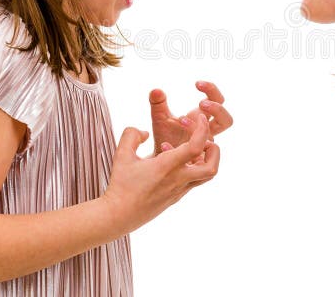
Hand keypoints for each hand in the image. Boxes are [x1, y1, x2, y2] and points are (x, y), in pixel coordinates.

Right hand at [103, 114, 219, 234]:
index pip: (196, 147)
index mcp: (167, 167)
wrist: (118, 216)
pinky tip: (176, 160)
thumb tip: (145, 132)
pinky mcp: (176, 197)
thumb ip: (132, 135)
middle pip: (212, 168)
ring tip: (194, 148)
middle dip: (215, 150)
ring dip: (208, 160)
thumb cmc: (120, 185)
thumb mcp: (121, 155)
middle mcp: (178, 180)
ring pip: (207, 176)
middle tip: (205, 139)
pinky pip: (194, 181)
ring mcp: (179, 190)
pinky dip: (193, 168)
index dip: (202, 130)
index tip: (199, 118)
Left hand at [150, 80, 233, 155]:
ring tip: (182, 120)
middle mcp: (207, 133)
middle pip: (226, 120)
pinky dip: (179, 149)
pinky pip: (195, 157)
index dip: (212, 91)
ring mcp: (202, 149)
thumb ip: (157, 103)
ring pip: (216, 142)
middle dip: (217, 110)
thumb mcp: (159, 117)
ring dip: (203, 130)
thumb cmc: (164, 136)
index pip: (218, 101)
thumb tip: (156, 90)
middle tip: (201, 104)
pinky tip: (164, 145)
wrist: (158, 160)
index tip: (196, 84)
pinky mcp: (195, 164)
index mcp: (202, 118)